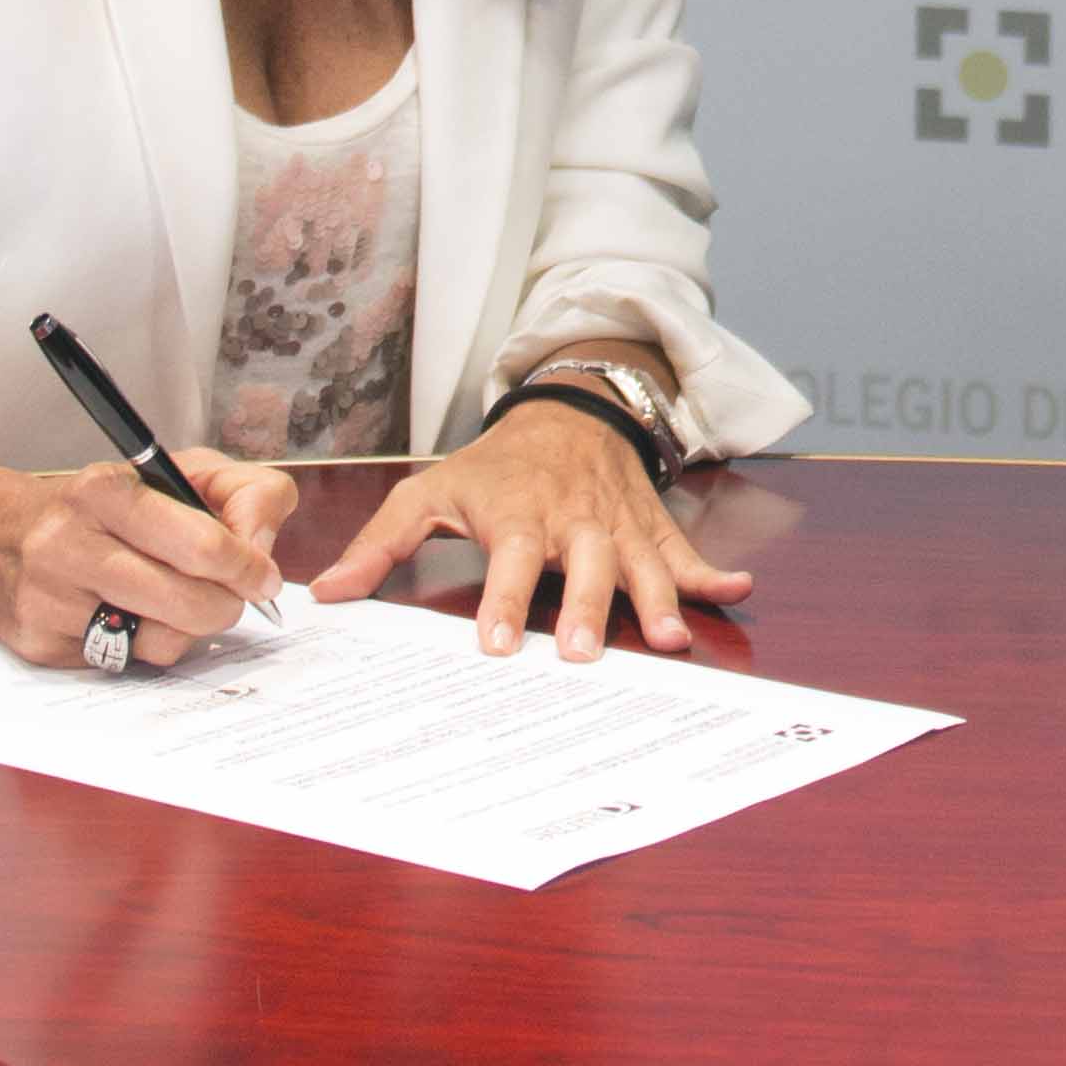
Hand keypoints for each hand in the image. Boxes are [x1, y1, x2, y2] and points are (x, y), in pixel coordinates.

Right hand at [0, 446, 296, 670]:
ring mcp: (50, 602)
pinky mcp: (42, 648)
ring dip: (190, 629)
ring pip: (161, 641)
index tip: (264, 576)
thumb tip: (263, 549)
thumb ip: (242, 493)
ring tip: (182, 603)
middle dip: (226, 605)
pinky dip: (147, 645)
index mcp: (105, 491)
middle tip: (232, 597)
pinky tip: (137, 618)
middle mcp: (68, 545)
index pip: (201, 543)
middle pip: (188, 601)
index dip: (247, 566)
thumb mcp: (176, 471)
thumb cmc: (106, 507)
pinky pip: (127, 664)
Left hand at [304, 399, 751, 659]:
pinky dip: (712, 573)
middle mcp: (573, 521)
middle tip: (582, 654)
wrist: (566, 410)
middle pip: (583, 565)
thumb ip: (381, 542)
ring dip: (657, 600)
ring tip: (669, 640)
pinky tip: (738, 592)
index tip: (495, 644)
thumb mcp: (429, 491)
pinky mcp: (649, 526)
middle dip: (586, 608)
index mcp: (518, 514)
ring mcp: (617, 524)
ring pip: (641, 563)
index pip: (509, 560)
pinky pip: (684, 550)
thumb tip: (327, 594)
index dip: (502, 600)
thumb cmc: (493, 467)